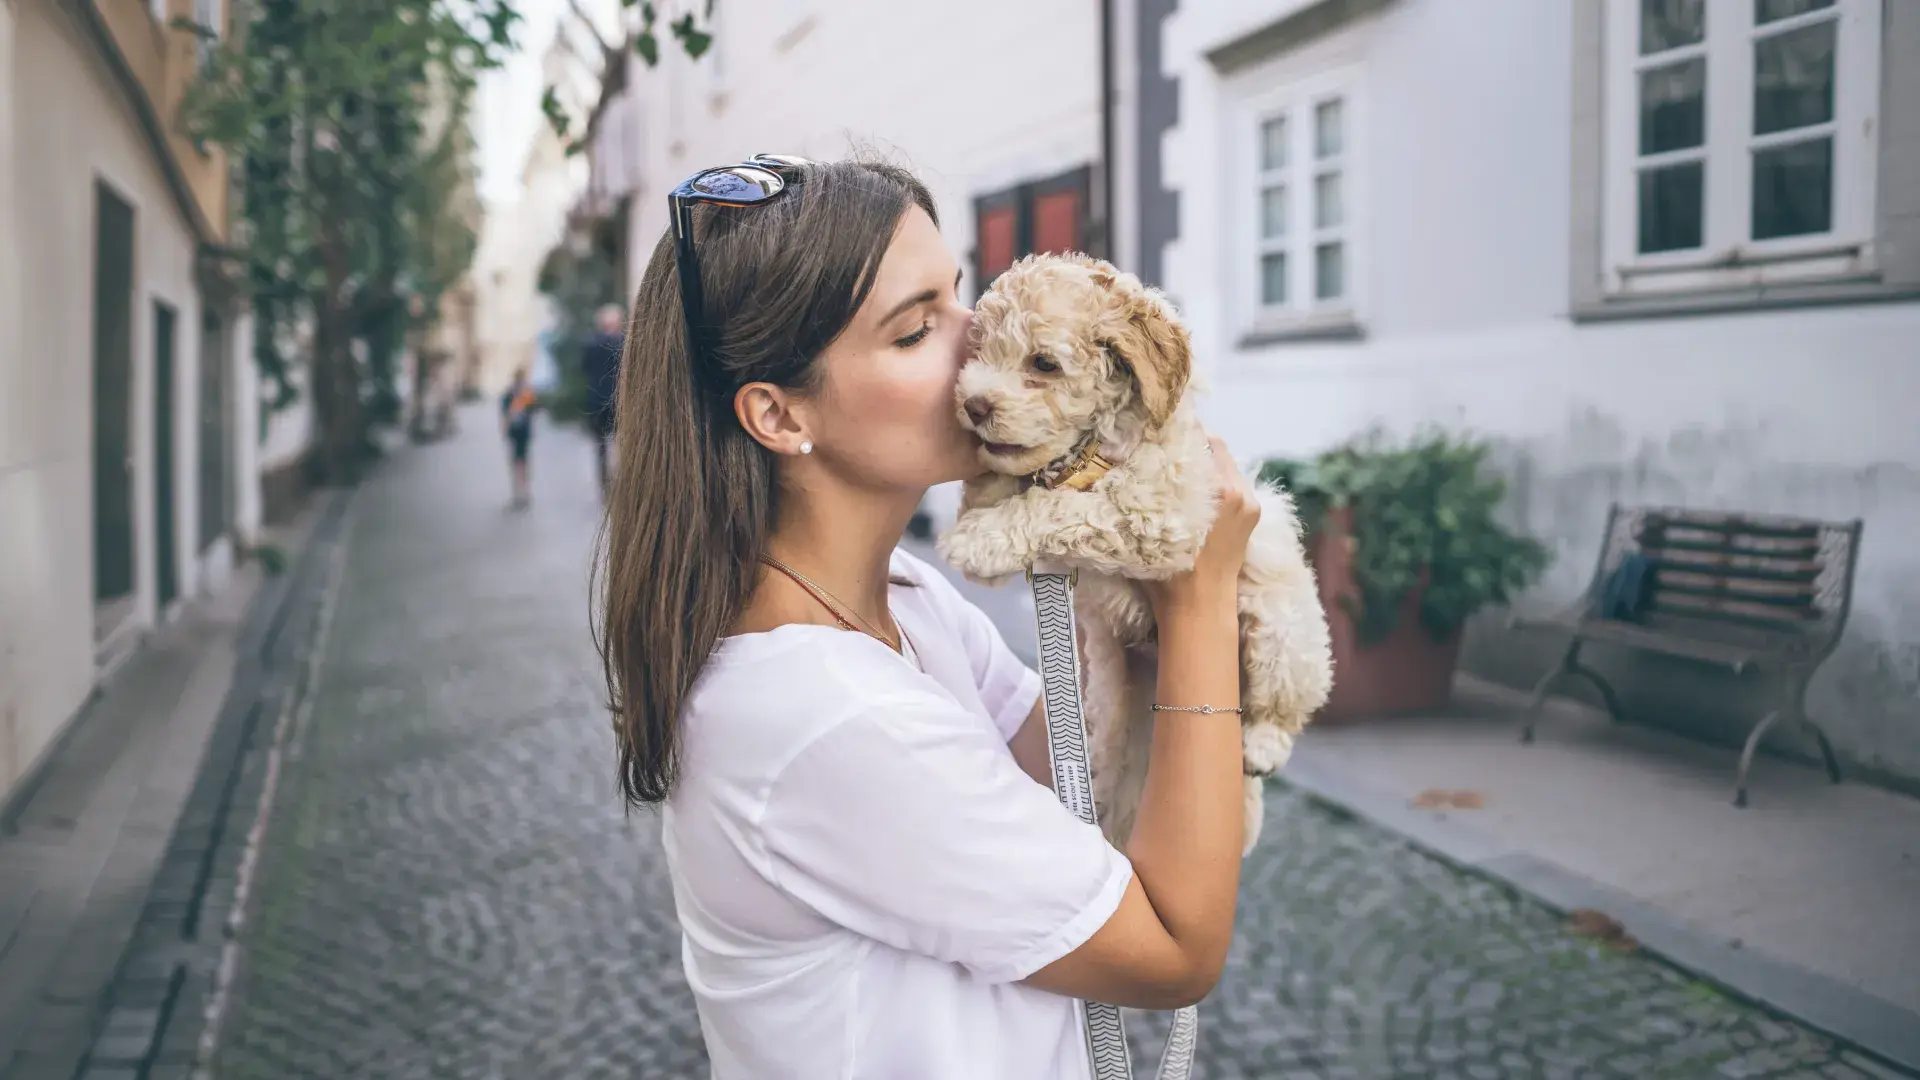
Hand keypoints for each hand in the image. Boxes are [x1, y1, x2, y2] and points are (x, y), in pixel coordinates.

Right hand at [1143, 433, 1260, 622]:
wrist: (1200, 608)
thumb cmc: (1168, 575)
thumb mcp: (1152, 525)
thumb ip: (1148, 491)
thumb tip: (1125, 460)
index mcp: (1220, 491)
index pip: (1202, 438)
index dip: (1179, 428)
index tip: (1159, 425)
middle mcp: (1239, 491)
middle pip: (1215, 446)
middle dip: (1189, 443)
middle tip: (1163, 442)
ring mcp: (1250, 503)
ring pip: (1224, 463)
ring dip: (1202, 461)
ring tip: (1176, 465)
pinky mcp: (1252, 514)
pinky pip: (1232, 482)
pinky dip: (1215, 478)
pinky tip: (1193, 488)